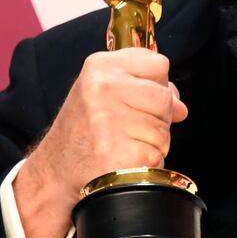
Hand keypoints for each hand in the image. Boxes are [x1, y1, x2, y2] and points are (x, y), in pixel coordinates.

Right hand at [14, 48, 186, 237]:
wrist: (55, 172)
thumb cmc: (84, 132)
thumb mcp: (104, 95)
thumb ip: (144, 89)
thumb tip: (181, 107)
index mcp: (100, 66)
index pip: (159, 64)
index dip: (156, 86)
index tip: (136, 100)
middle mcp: (103, 88)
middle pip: (165, 98)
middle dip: (156, 117)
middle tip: (126, 129)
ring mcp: (110, 120)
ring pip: (164, 128)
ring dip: (152, 142)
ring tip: (122, 144)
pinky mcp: (119, 152)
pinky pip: (158, 154)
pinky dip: (148, 162)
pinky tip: (123, 160)